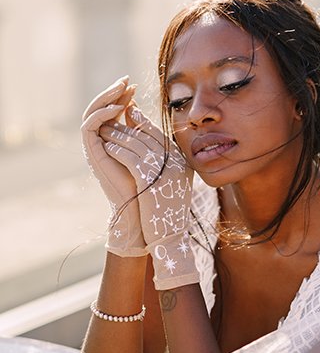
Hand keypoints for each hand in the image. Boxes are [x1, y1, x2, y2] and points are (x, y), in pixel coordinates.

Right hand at [81, 77, 146, 256]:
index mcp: (114, 140)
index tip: (135, 86)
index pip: (113, 111)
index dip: (122, 96)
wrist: (142, 210)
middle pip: (101, 108)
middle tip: (126, 81)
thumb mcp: (152, 151)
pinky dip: (102, 114)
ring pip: (93, 113)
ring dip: (106, 98)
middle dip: (113, 92)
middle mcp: (101, 141)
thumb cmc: (152, 185)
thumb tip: (143, 110)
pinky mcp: (91, 152)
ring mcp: (95, 147)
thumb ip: (145, 132)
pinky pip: (90, 125)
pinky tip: (117, 107)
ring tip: (122, 89)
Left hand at [100, 104, 199, 289]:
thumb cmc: (167, 212)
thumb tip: (147, 141)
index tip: (128, 114)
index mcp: (182, 161)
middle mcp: (176, 162)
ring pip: (136, 143)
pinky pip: (130, 157)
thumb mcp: (171, 183)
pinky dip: (117, 150)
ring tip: (104, 130)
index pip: (159, 134)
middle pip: (147, 135)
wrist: (169, 237)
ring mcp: (164, 170)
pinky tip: (108, 148)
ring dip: (118, 135)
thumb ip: (164, 162)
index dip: (142, 122)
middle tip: (111, 119)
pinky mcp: (150, 179)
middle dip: (126, 125)